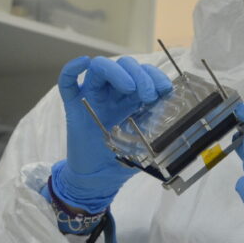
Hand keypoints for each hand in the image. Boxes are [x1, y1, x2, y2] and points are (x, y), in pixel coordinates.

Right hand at [53, 56, 171, 212]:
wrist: (97, 179)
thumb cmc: (121, 159)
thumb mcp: (146, 141)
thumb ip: (156, 129)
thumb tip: (176, 123)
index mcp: (131, 97)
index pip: (144, 73)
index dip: (156, 76)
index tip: (165, 90)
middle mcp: (112, 92)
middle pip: (124, 65)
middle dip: (141, 75)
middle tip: (149, 95)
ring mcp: (92, 96)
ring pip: (100, 67)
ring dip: (118, 71)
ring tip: (131, 89)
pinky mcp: (73, 106)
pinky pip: (67, 82)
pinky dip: (73, 69)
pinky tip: (83, 63)